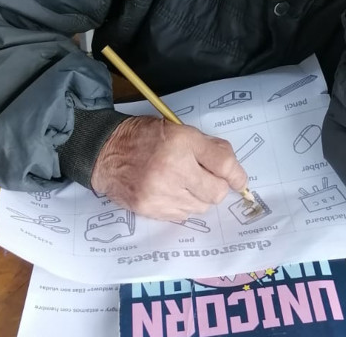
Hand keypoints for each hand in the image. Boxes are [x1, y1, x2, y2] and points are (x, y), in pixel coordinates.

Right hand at [90, 117, 247, 220]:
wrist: (107, 152)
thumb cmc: (146, 137)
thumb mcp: (179, 129)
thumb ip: (208, 146)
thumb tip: (233, 170)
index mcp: (182, 142)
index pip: (223, 163)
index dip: (237, 174)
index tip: (238, 179)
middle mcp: (173, 168)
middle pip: (215, 192)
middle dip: (217, 187)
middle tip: (207, 179)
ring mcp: (160, 192)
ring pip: (200, 207)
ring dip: (200, 198)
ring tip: (186, 183)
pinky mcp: (150, 209)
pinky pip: (182, 216)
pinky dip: (183, 206)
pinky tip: (172, 192)